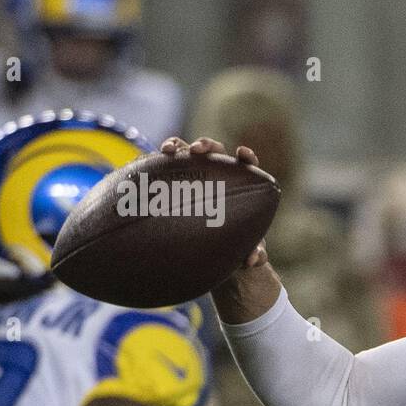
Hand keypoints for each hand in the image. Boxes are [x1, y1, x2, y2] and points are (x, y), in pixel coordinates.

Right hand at [160, 136, 274, 310]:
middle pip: (214, 151)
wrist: (207, 250)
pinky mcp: (174, 179)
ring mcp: (194, 173)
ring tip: (167, 150)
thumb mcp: (243, 249)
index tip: (243, 153)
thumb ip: (254, 253)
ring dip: (178, 146)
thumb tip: (252, 260)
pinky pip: (166, 164)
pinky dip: (160, 159)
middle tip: (197, 150)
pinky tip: (151, 162)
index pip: (245, 164)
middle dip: (206, 145)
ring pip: (186, 151)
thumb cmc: (232, 244)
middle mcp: (217, 173)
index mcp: (240, 183)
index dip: (246, 157)